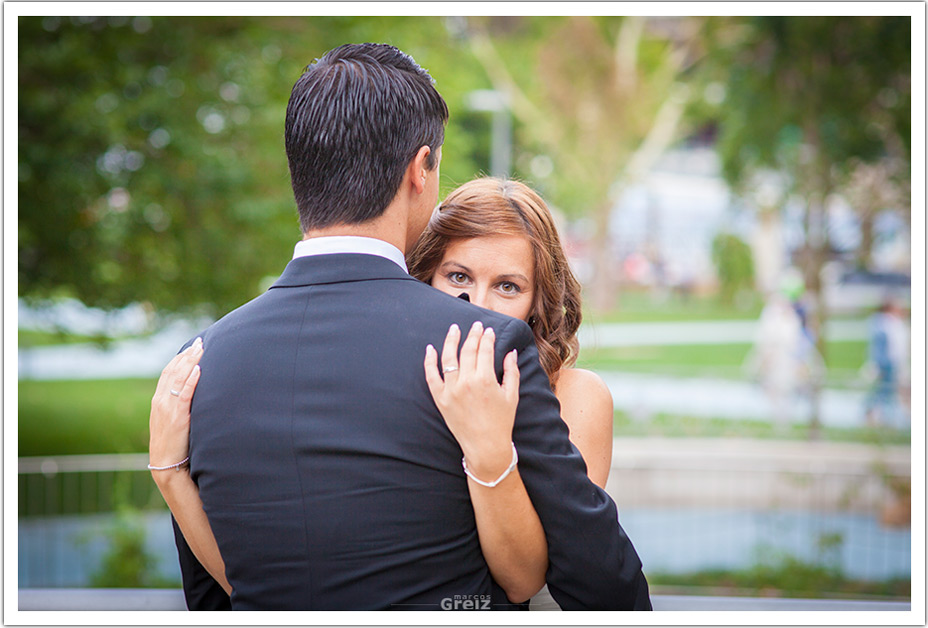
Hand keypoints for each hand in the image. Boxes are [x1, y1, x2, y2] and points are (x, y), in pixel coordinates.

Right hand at [149, 338, 202, 470]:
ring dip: (190, 362)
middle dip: (187, 355)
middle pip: (173, 371)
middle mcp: (161, 401)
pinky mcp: (177, 417)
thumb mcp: (172, 421)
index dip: (179, 358)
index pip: (167, 373)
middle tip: (200, 342)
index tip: (191, 347)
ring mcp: (168, 408)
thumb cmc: (174, 444)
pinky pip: (184, 394)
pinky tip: (199, 369)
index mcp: (158, 401)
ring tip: (201, 349)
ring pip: (178, 378)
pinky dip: (191, 380)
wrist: (166, 465)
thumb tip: (193, 394)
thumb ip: (178, 406)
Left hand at [424, 321, 519, 481]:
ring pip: (448, 358)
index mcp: (485, 380)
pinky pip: (431, 376)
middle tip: (475, 325)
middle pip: (467, 351)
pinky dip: (429, 361)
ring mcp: (451, 390)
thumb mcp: (512, 395)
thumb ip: (512, 371)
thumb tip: (510, 352)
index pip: (484, 350)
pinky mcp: (440, 399)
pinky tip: (430, 349)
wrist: (485, 446)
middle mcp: (466, 382)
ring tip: (454, 329)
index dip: (487, 337)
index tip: (488, 330)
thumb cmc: (502, 421)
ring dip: (451, 340)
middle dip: (472, 335)